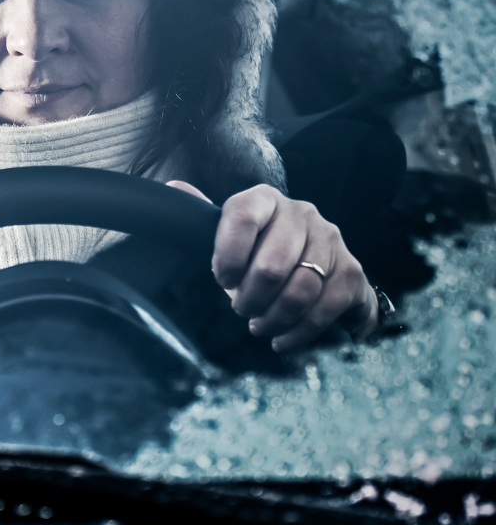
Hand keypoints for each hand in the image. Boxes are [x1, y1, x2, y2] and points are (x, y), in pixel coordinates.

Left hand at [168, 182, 378, 350]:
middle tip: (241, 309)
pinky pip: (322, 309)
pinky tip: (282, 339)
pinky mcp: (352, 270)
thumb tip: (172, 186)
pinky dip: (297, 332)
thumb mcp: (230, 238)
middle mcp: (301, 212)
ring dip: (273, 318)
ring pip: (298, 290)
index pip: (241, 217)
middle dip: (250, 299)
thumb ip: (204, 219)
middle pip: (271, 266)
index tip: (223, 280)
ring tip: (259, 325)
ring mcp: (331, 239)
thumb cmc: (263, 256)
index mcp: (264, 200)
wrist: (322, 273)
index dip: (227, 256)